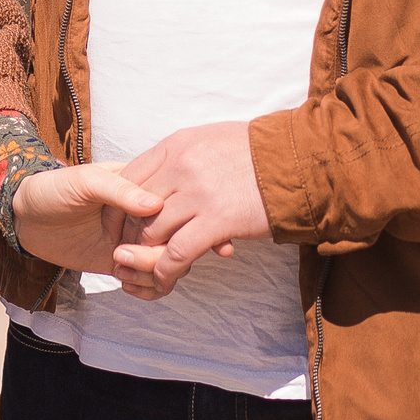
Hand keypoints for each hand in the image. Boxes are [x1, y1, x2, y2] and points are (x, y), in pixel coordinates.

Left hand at [11, 162, 162, 274]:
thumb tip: (156, 204)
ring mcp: (137, 240)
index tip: (148, 233)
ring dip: (151, 273)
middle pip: (177, 240)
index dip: (170, 225)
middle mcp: (145, 215)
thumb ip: (118, 190)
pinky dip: (148, 289)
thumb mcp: (82, 181)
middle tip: (120, 254)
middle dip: (157, 255)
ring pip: (168, 263)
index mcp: (141, 186)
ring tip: (118, 268)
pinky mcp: (126, 261)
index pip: (175, 207)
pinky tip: (124, 282)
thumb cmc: (52, 190)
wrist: (26, 219)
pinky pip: (153, 280)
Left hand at [108, 121, 273, 298]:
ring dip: (145, 254)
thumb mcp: (209, 141)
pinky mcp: (219, 220)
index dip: (119, 205)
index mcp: (175, 146)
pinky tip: (164, 278)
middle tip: (127, 251)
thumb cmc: (258, 153)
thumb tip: (160, 176)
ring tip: (144, 266)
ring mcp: (198, 193)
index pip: (128, 178)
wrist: (300, 161)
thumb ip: (180, 158)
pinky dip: (165, 269)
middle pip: (135, 207)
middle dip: (127, 233)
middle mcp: (180, 166)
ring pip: (152, 231)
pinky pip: (179, 252)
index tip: (118, 223)